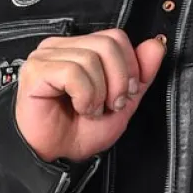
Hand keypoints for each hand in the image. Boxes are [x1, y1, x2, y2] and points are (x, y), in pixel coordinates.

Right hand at [15, 28, 165, 163]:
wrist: (57, 156)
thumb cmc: (79, 132)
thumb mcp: (123, 103)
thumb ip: (141, 75)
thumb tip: (156, 45)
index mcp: (81, 49)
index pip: (115, 37)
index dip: (130, 66)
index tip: (125, 94)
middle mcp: (62, 47)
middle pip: (107, 44)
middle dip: (119, 81)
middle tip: (110, 105)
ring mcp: (46, 56)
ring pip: (91, 59)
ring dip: (99, 94)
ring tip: (90, 110)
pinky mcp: (36, 70)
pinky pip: (73, 72)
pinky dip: (84, 96)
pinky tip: (79, 108)